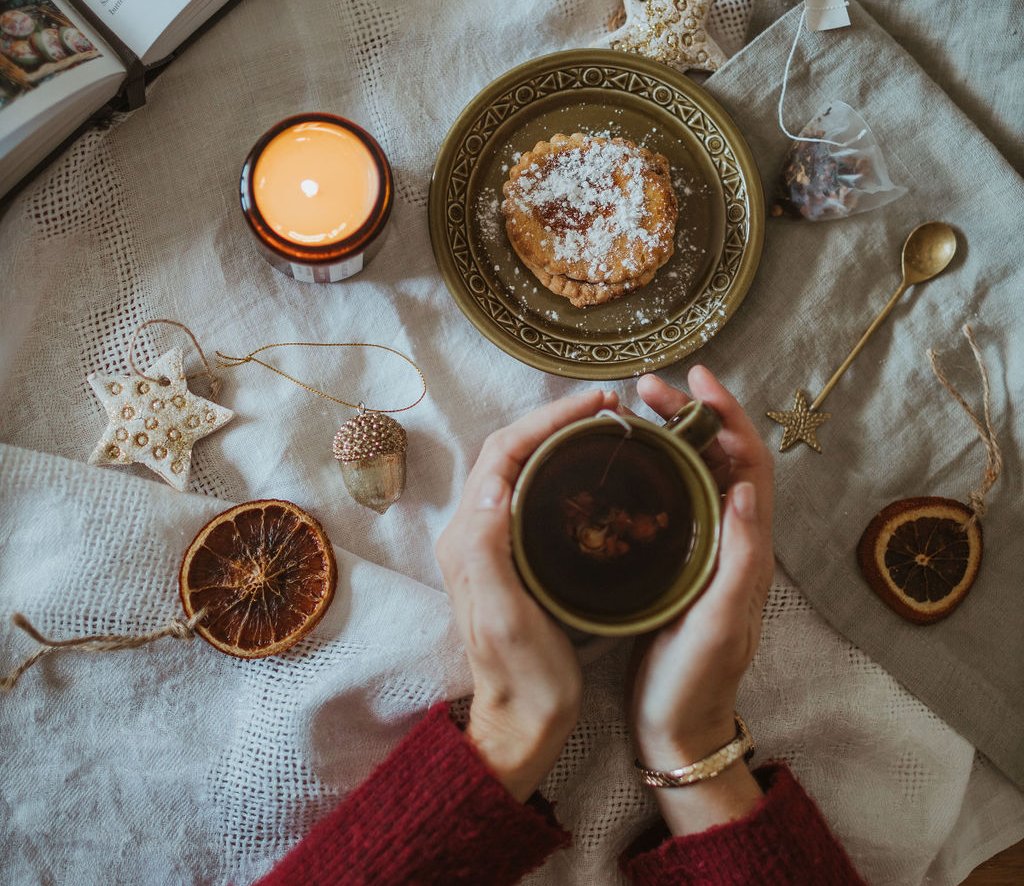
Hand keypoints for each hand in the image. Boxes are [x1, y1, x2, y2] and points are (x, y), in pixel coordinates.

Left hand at [435, 389, 617, 801]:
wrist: (521, 722)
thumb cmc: (522, 677)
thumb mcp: (505, 617)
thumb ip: (488, 549)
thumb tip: (495, 481)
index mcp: (469, 538)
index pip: (502, 454)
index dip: (547, 421)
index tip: (597, 405)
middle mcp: (472, 533)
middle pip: (509, 452)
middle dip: (554, 420)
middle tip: (608, 407)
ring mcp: (490, 544)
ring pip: (519, 468)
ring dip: (556, 438)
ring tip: (604, 425)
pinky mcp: (510, 556)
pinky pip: (530, 493)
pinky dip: (559, 467)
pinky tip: (590, 469)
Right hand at [629, 366, 774, 833]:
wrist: (677, 726)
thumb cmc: (695, 681)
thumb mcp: (718, 625)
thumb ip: (738, 560)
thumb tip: (743, 487)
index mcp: (749, 551)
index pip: (750, 464)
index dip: (729, 416)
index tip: (694, 379)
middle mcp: (733, 542)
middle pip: (723, 460)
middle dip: (693, 415)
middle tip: (648, 389)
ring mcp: (706, 552)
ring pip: (699, 477)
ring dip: (675, 437)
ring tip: (635, 413)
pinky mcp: (680, 564)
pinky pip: (676, 502)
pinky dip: (657, 471)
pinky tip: (627, 465)